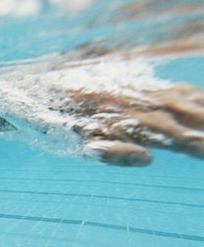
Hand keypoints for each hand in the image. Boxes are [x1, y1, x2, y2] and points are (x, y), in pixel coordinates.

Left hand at [78, 83, 203, 165]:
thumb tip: (146, 159)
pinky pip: (188, 91)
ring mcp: (156, 94)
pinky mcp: (154, 87)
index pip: (187, 141)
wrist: (57, 90)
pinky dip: (201, 97)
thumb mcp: (83, 144)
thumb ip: (113, 154)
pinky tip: (203, 102)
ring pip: (197, 103)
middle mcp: (154, 106)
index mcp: (142, 125)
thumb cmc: (68, 124)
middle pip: (199, 119)